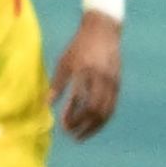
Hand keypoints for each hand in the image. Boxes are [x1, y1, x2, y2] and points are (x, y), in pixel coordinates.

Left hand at [49, 11, 120, 139]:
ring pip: (106, 112)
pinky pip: (112, 107)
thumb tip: (47, 104)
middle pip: (95, 111)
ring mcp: (112, 83)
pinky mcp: (118, 84)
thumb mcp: (64, 61)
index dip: (72, 117)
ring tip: (81, 135)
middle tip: (71, 135)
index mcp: (85, 72)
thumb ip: (57, 83)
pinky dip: (102, 118)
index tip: (63, 125)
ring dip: (94, 126)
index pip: (80, 102)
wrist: (103, 31)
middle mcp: (101, 79)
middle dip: (83, 125)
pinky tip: (93, 125)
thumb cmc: (79, 46)